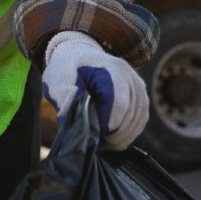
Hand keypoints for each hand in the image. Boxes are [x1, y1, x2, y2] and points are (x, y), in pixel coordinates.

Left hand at [41, 31, 148, 150]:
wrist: (82, 59)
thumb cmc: (69, 70)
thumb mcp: (58, 79)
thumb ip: (64, 98)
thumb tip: (74, 122)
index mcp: (113, 69)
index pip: (118, 103)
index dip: (106, 124)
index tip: (91, 134)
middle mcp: (132, 78)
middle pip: (129, 116)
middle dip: (111, 134)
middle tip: (92, 140)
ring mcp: (139, 89)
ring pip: (136, 123)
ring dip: (118, 137)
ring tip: (98, 139)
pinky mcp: (142, 100)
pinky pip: (138, 124)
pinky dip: (125, 135)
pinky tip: (109, 137)